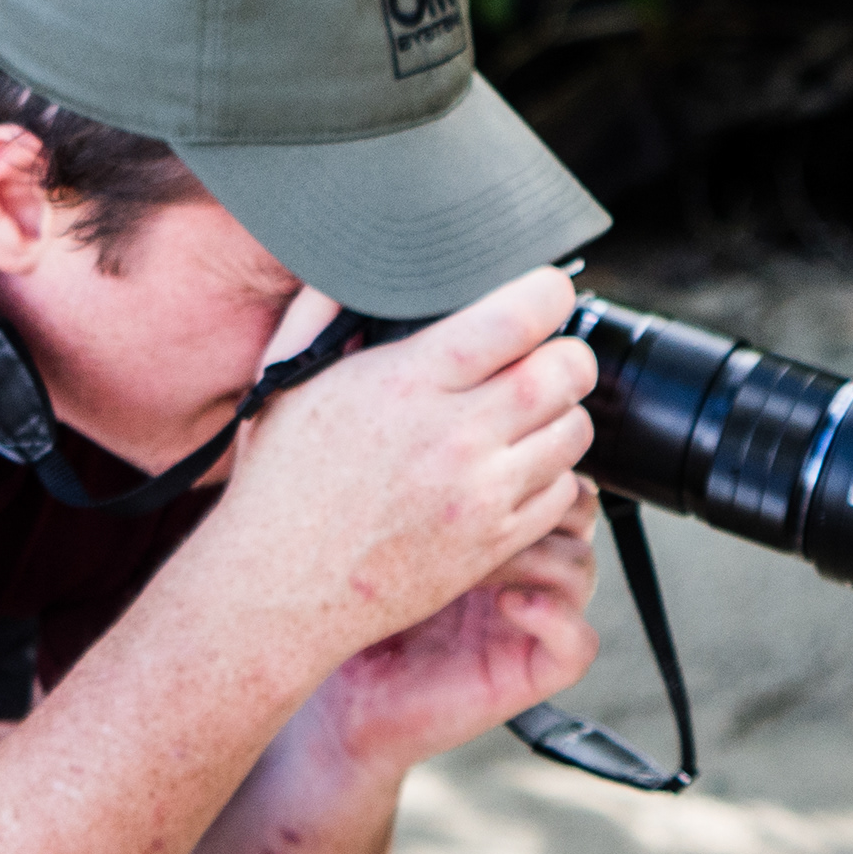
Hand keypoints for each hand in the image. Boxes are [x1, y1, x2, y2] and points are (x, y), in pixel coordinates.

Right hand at [192, 268, 594, 681]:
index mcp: (408, 383)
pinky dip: (552, 475)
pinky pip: (564, 493)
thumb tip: (352, 264)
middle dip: (567, 354)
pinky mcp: (494, 543)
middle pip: (565, 371)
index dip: (548, 293)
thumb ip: (322, 312)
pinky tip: (516, 469)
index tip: (545, 294)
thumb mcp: (285, 381)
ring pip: (575, 431)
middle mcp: (454, 436)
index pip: (519, 317)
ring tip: (530, 415)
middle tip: (548, 356)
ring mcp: (481, 494)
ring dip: (562, 414)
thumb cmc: (280, 485)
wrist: (277, 589)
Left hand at [312, 478, 602, 771]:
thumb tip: (432, 415)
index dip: (523, 460)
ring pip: (583, 568)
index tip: (466, 464)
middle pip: (576, 510)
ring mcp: (529, 621)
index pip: (543, 472)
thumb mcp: (378, 534)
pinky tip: (507, 605)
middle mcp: (518, 570)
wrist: (336, 703)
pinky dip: (556, 618)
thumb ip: (416, 483)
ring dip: (540, 555)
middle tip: (476, 515)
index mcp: (490, 528)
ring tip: (482, 565)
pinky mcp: (531, 673)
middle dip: (538, 501)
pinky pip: (580, 642)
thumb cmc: (348, 616)